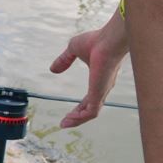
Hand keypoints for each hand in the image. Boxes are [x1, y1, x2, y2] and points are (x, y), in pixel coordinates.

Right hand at [50, 13, 128, 127]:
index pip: (89, 99)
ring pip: (91, 113)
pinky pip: (92, 112)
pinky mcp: (100, 93)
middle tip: (65, 123)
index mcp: (99, 79)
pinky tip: (70, 119)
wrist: (109, 39)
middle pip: (91, 109)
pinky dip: (81, 117)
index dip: (79, 107)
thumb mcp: (73, 49)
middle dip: (77, 117)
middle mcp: (103, 88)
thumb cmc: (96, 41)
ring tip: (65, 124)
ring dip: (78, 120)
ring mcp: (102, 91)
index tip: (68, 114)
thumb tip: (53, 69)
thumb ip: (64, 60)